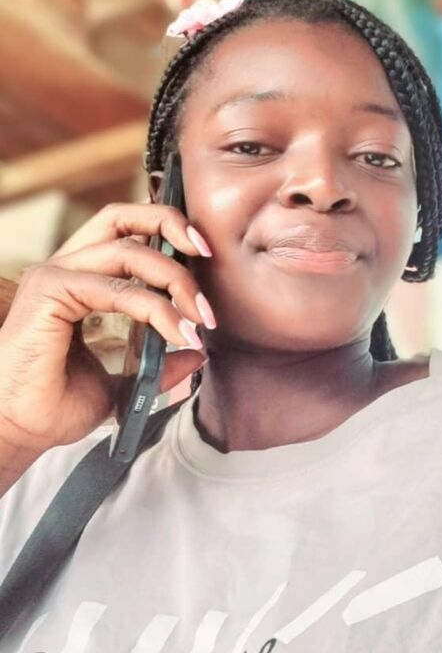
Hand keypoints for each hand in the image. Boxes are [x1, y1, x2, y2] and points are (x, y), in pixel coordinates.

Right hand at [0, 202, 213, 470]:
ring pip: (127, 251)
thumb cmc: (57, 405)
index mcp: (81, 278)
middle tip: (212, 261)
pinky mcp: (49, 292)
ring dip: (175, 280)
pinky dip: (155, 308)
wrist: (18, 433)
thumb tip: (197, 353)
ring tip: (202, 318)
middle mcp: (66, 268)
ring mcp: (54, 276)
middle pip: (123, 219)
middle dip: (174, 227)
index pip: (125, 231)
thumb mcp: (125, 382)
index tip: (206, 254)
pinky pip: (116, 288)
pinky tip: (179, 332)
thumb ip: (159, 363)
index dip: (167, 229)